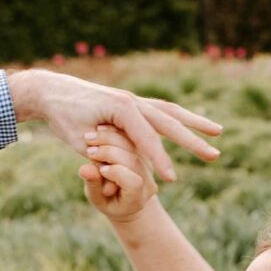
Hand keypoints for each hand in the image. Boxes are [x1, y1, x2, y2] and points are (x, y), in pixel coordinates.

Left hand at [9, 69, 220, 183]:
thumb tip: (111, 174)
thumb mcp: (78, 139)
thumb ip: (100, 154)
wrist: (53, 90)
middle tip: (214, 155)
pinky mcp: (132, 103)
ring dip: (195, 122)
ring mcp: (134, 100)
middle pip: (169, 122)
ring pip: (171, 111)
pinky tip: (192, 125)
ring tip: (218, 132)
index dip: (160, 161)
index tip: (173, 180)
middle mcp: (132, 101)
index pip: (147, 140)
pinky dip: (179, 117)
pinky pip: (161, 110)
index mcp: (121, 109)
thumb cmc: (63, 117)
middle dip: (192, 141)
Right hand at [80, 127, 157, 228]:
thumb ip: (92, 184)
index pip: (133, 183)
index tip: (99, 169)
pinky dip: (114, 132)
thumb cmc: (106, 202)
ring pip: (134, 146)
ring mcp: (149, 165)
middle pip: (133, 161)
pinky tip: (99, 129)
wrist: (123, 198)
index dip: (116, 174)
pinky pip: (132, 137)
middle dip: (109, 153)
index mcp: (138, 199)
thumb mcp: (96, 198)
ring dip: (110, 138)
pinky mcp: (145, 151)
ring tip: (89, 137)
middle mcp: (149, 181)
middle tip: (88, 149)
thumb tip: (85, 169)